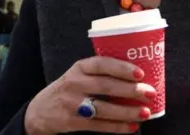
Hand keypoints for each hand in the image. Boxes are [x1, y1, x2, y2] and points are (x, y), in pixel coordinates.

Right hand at [24, 56, 155, 133]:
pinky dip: (117, 127)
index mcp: (78, 68)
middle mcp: (74, 83)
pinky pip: (99, 125)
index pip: (101, 64)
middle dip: (130, 90)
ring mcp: (72, 104)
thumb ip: (100, 74)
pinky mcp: (72, 122)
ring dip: (127, 111)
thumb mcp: (78, 74)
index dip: (121, 67)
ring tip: (145, 112)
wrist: (39, 111)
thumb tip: (138, 78)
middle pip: (106, 86)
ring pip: (104, 108)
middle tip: (150, 92)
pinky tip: (132, 127)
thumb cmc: (68, 89)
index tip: (140, 73)